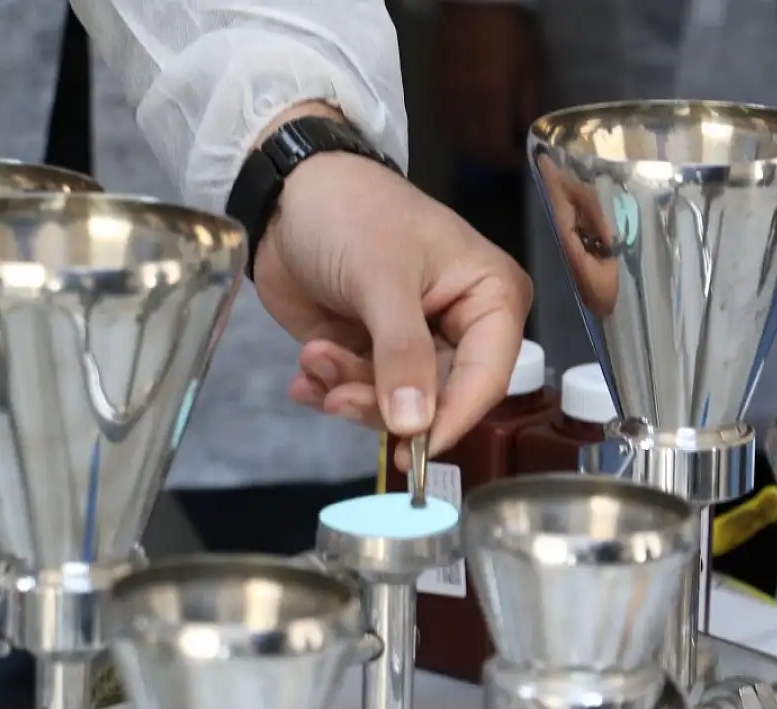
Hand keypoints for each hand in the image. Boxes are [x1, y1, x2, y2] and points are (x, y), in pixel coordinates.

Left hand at [252, 103, 533, 469]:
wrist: (287, 191)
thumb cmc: (352, 211)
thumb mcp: (382, 278)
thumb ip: (402, 354)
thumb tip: (415, 424)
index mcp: (489, 297)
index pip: (487, 377)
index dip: (453, 417)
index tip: (415, 448)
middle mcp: (461, 326)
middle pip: (439, 399)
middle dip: (383, 402)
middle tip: (339, 395)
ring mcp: (414, 342)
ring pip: (395, 403)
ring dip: (349, 390)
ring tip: (316, 358)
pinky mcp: (371, 351)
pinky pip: (359, 393)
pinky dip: (330, 388)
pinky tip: (306, 371)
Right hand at [434, 2, 539, 168]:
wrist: (475, 4)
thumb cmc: (509, 35)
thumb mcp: (529, 70)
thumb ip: (527, 106)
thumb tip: (526, 136)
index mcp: (491, 102)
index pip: (497, 148)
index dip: (509, 161)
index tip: (520, 160)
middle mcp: (465, 107)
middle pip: (475, 150)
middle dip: (492, 160)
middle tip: (506, 157)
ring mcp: (447, 99)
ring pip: (457, 139)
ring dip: (474, 149)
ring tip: (489, 146)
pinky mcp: (435, 90)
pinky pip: (445, 123)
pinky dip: (459, 133)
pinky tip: (469, 129)